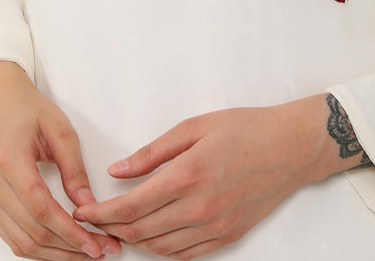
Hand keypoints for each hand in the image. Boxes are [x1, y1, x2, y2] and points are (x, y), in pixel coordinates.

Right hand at [0, 61, 121, 259]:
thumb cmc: (30, 111)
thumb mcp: (61, 130)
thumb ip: (74, 168)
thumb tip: (88, 205)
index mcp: (11, 160)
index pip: (42, 209)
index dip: (70, 232)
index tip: (96, 243)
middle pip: (33, 232)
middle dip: (70, 247)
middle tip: (102, 250)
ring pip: (22, 243)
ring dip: (56, 254)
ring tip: (87, 252)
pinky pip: (14, 239)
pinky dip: (40, 249)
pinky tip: (64, 247)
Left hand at [73, 95, 346, 258]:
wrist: (291, 147)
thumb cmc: (245, 128)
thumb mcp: (195, 126)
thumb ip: (153, 151)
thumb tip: (118, 170)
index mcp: (188, 175)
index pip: (131, 206)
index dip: (101, 213)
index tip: (83, 212)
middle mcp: (200, 208)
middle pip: (141, 232)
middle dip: (110, 229)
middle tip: (93, 221)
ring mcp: (215, 227)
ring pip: (160, 248)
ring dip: (133, 241)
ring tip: (118, 227)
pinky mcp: (227, 237)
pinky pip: (185, 256)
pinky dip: (162, 250)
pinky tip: (153, 236)